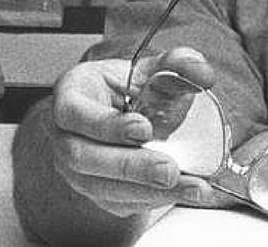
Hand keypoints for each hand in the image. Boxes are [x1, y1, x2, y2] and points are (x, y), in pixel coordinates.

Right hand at [47, 47, 230, 215]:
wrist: (110, 115)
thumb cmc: (119, 90)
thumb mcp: (143, 68)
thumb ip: (174, 64)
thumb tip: (201, 74)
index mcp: (70, 97)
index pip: (74, 113)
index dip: (106, 124)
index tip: (144, 128)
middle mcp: (65, 137)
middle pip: (84, 158)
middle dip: (130, 167)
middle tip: (169, 169)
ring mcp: (77, 170)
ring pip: (102, 188)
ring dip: (148, 191)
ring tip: (190, 186)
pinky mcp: (97, 193)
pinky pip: (120, 204)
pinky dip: (154, 200)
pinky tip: (183, 192)